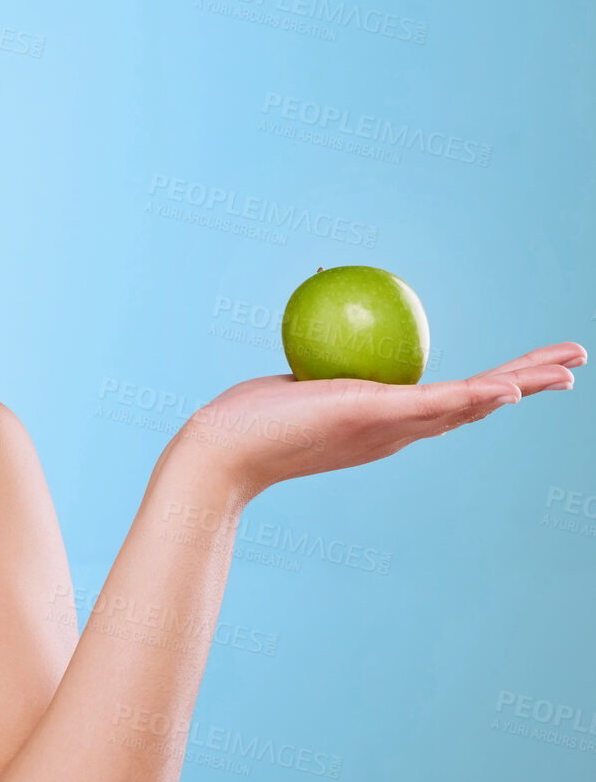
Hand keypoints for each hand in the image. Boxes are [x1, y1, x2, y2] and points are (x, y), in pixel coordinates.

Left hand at [180, 341, 585, 501]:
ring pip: (471, 403)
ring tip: (570, 369)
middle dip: (530, 383)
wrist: (220, 452)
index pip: (449, 401)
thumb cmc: (246, 420)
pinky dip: (478, 394)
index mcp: (382, 422)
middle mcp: (395, 431)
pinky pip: (435, 402)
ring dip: (524, 384)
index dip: (492, 387)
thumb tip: (323, 329)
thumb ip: (319, 367)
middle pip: (477, 403)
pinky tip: (513, 386)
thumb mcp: (296, 383)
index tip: (526, 373)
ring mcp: (388, 427)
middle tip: (577, 363)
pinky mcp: (373, 415)